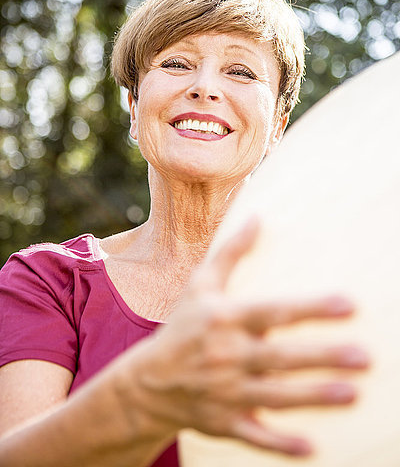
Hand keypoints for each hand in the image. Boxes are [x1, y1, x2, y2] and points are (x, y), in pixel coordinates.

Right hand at [135, 216, 369, 456]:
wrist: (148, 382)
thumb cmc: (183, 327)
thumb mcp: (201, 285)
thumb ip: (231, 252)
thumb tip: (258, 218)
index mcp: (223, 318)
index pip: (273, 311)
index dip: (310, 308)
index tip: (349, 304)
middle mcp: (225, 354)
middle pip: (280, 356)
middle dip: (322, 357)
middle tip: (364, 356)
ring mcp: (224, 391)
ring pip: (275, 396)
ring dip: (313, 396)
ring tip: (352, 393)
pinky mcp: (223, 422)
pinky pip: (255, 435)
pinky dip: (280, 444)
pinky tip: (312, 447)